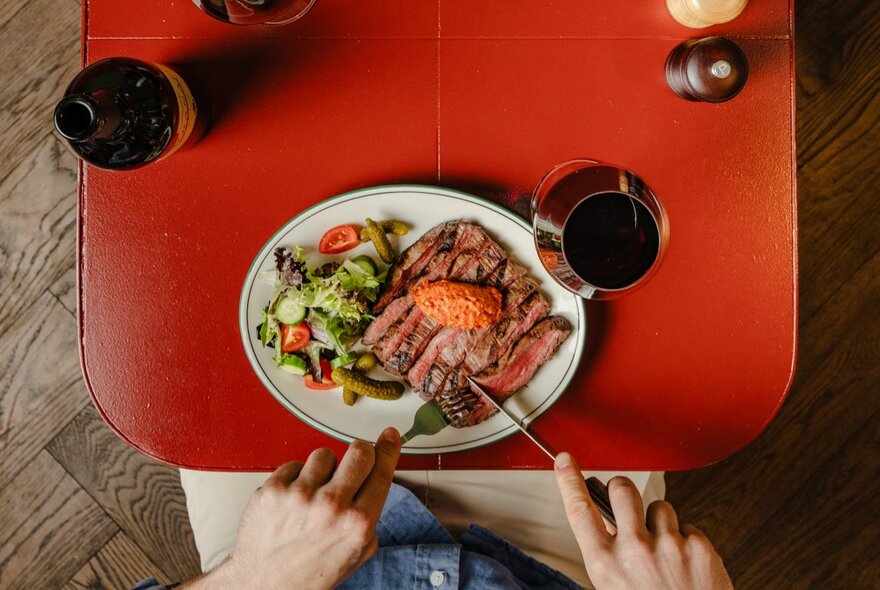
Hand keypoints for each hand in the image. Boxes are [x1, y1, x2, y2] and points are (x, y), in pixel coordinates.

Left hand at [183, 427, 400, 589]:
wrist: (264, 584)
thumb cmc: (310, 572)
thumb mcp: (356, 552)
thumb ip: (368, 516)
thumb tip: (377, 475)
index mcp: (356, 524)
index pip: (382, 472)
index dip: (388, 449)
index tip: (389, 436)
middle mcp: (331, 507)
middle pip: (359, 451)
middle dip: (360, 453)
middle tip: (354, 462)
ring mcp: (300, 496)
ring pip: (324, 454)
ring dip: (322, 470)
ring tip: (314, 494)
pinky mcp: (273, 489)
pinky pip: (294, 465)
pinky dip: (295, 479)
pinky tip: (293, 501)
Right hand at [554, 453, 732, 589]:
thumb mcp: (614, 586)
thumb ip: (609, 555)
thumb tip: (610, 525)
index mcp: (605, 564)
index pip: (580, 510)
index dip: (569, 481)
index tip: (565, 462)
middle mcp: (634, 551)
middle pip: (622, 490)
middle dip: (623, 491)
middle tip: (626, 502)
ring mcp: (668, 546)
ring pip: (659, 506)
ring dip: (660, 523)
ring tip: (663, 550)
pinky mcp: (697, 546)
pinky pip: (688, 526)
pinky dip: (686, 540)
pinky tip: (685, 561)